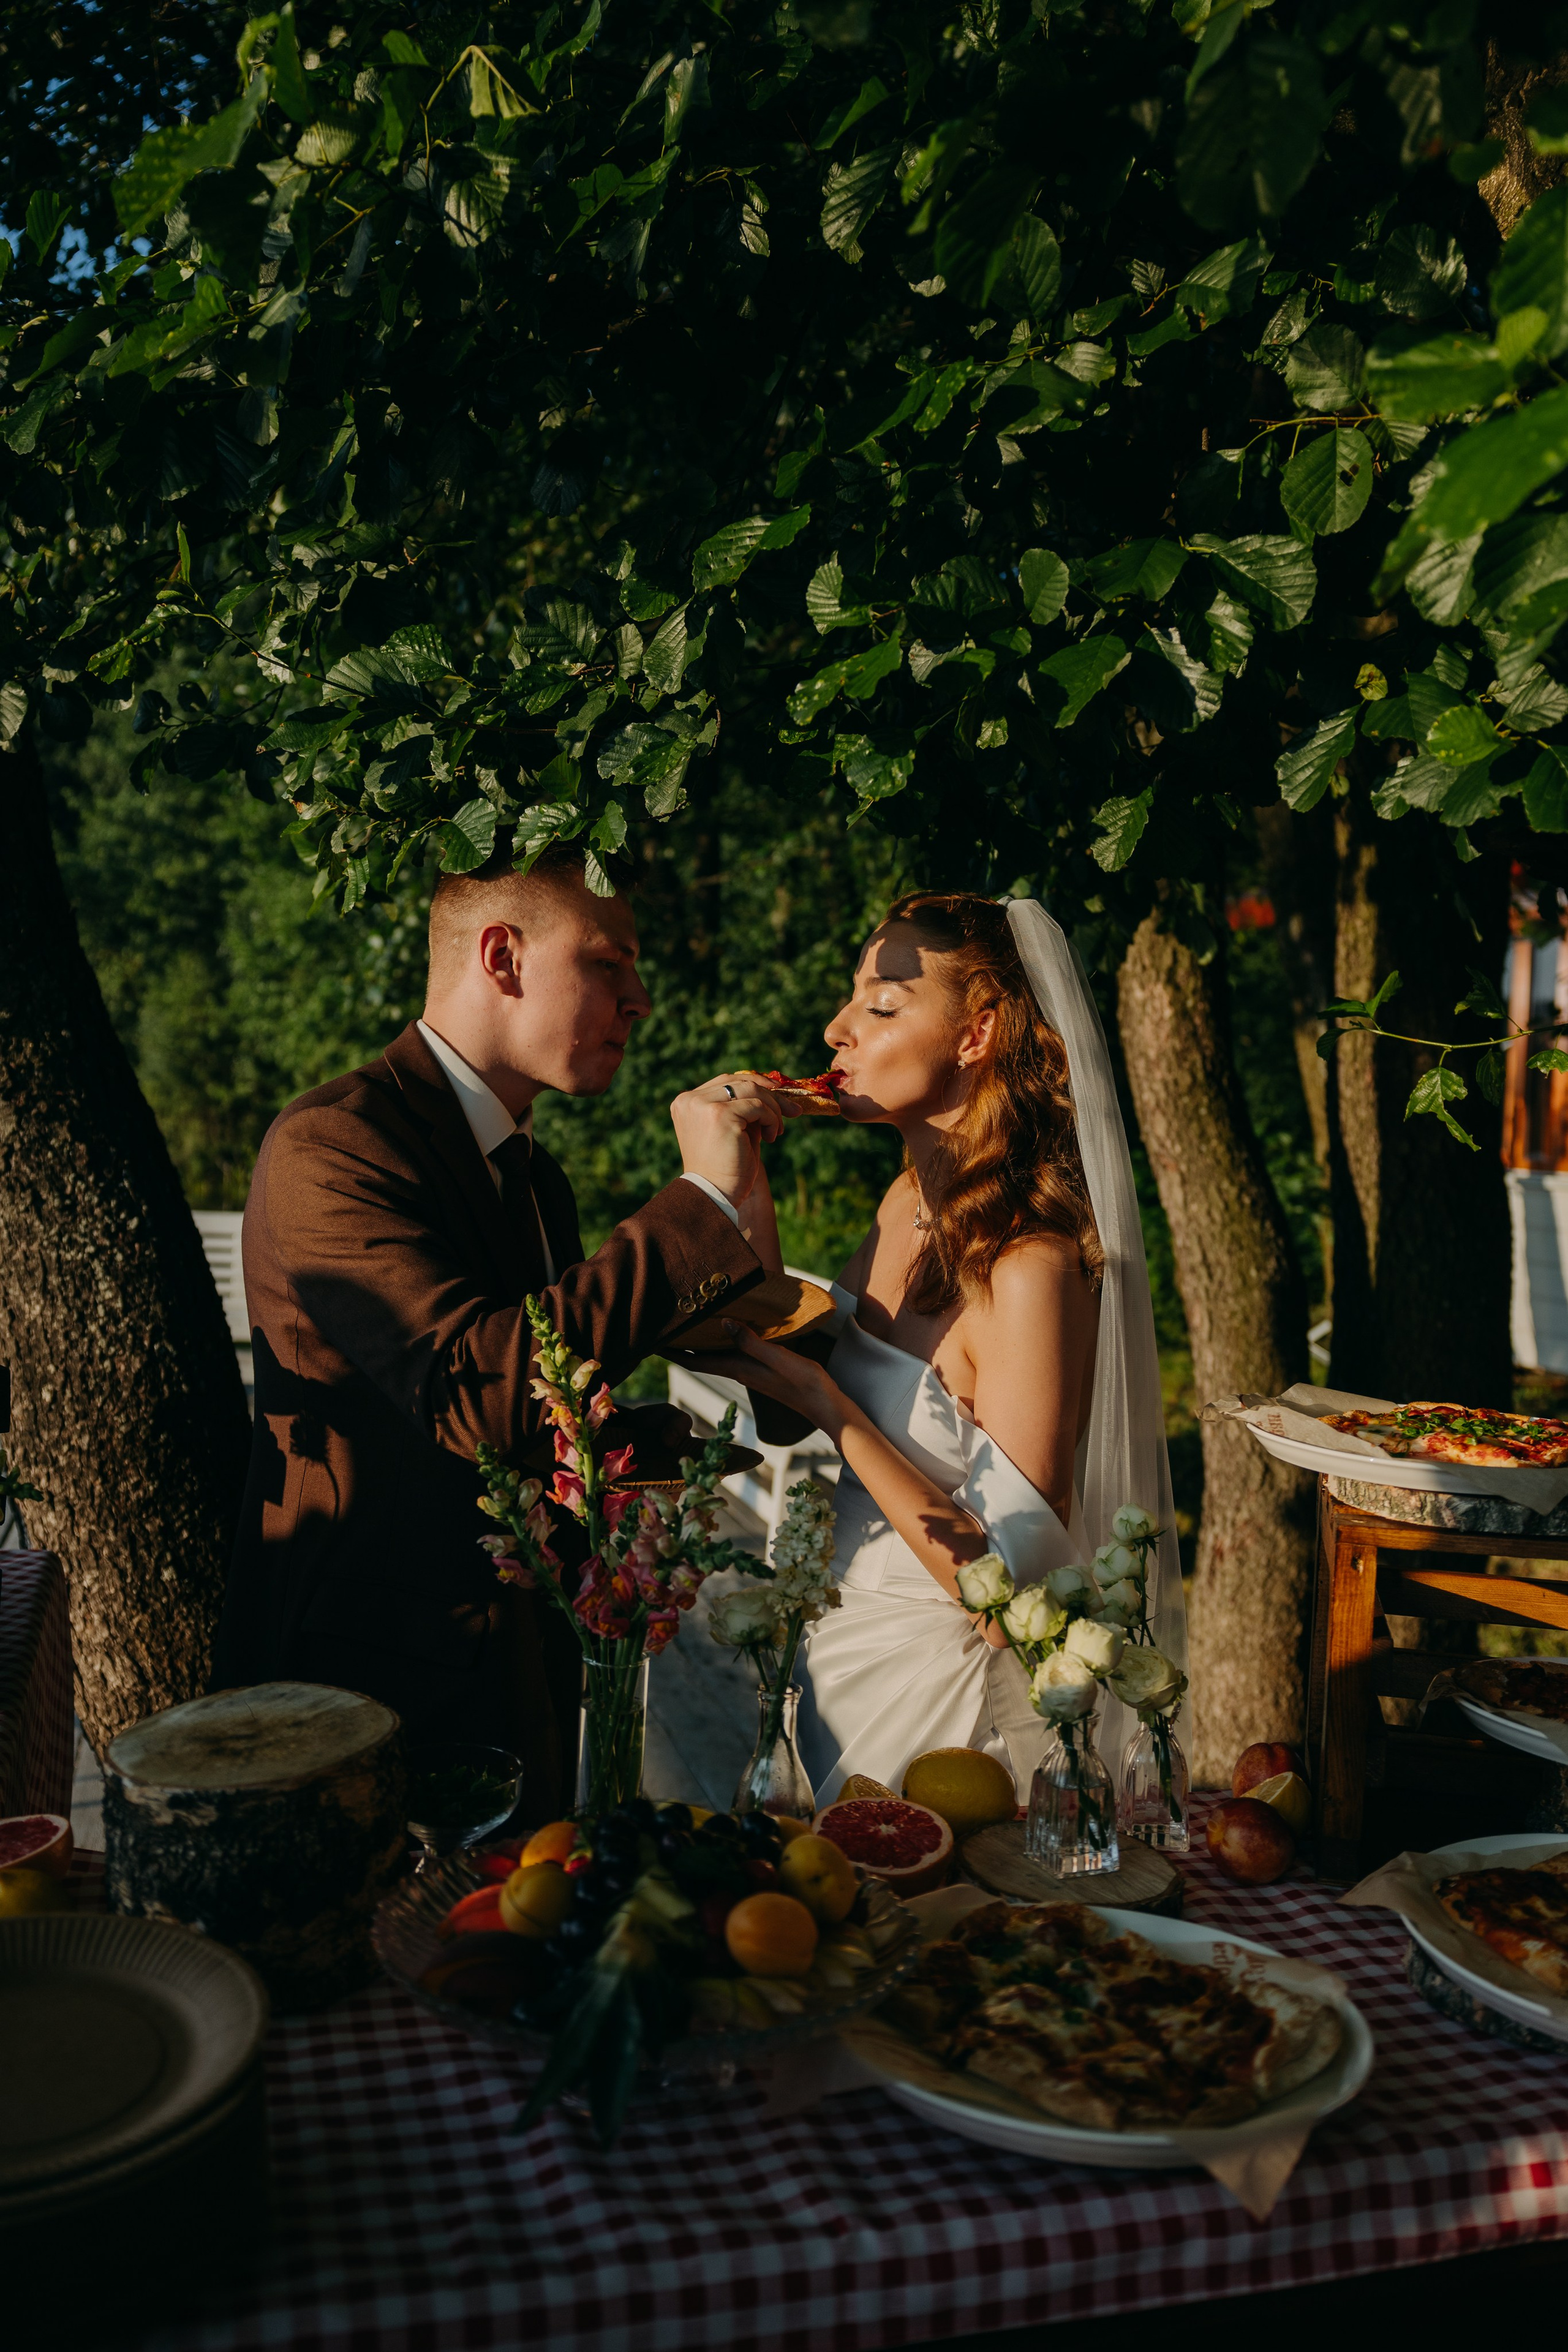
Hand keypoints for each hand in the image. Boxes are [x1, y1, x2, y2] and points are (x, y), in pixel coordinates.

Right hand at [670, 1072, 782, 1207]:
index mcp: (687, 1103)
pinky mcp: (719, 1115)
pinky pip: (757, 1106)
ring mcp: (703, 1105)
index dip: (755, 1085)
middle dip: (770, 1094)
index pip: (726, 1082)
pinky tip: (771, 1138)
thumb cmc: (724, 1169)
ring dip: (772, 1109)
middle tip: (792, 1110)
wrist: (714, 1196)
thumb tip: (775, 1090)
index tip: (778, 1095)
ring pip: (751, 1090)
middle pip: (739, 1081)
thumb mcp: (733, 1130)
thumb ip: (745, 1108)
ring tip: (777, 1131)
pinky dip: (771, 1119)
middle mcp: (690, 1100)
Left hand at [671, 1321, 850, 1443]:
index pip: (698, 1362)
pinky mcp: (763, 1370)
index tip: (654, 1343)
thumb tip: (724, 1324)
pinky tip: (726, 1332)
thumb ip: (751, 1343)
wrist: (826, 1406)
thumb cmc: (804, 1383)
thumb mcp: (778, 1358)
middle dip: (684, 1346)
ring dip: (701, 1345)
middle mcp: (741, 1372)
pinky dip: (723, 1343)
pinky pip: (734, 1354)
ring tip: (689, 1327)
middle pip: (703, 1359)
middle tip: (666, 1327)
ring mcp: (752, 1372)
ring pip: (717, 1356)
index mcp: (739, 1370)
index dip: (676, 1353)